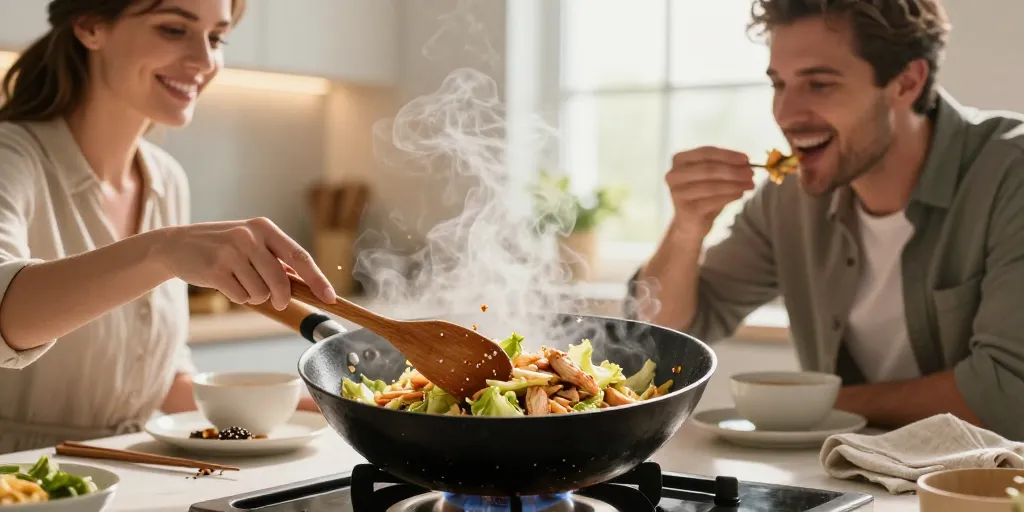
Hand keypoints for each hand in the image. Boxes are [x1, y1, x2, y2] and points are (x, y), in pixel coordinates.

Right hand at [154, 217, 335, 309]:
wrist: (177, 244)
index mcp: (264, 228)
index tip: (330, 297)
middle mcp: (249, 236)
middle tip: (278, 302)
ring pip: (261, 292)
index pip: (299, 257)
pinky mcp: (215, 269)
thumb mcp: (251, 242)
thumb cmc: (223, 247)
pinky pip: (241, 297)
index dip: (317, 279)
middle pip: (281, 281)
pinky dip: (238, 297)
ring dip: (255, 296)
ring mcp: (231, 251)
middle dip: (282, 297)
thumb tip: (307, 284)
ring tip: (240, 282)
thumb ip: (276, 259)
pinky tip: (226, 284)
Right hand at [665, 146, 754, 239]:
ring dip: (735, 184)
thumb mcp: (711, 177)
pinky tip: (740, 194)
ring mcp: (678, 193)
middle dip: (733, 171)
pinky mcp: (686, 210)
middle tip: (751, 173)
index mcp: (679, 160)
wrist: (690, 224)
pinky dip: (730, 196)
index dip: (728, 155)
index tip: (746, 159)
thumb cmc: (702, 196)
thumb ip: (725, 167)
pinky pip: (713, 201)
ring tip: (750, 184)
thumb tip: (746, 163)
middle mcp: (674, 175)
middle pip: (708, 169)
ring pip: (712, 186)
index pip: (706, 152)